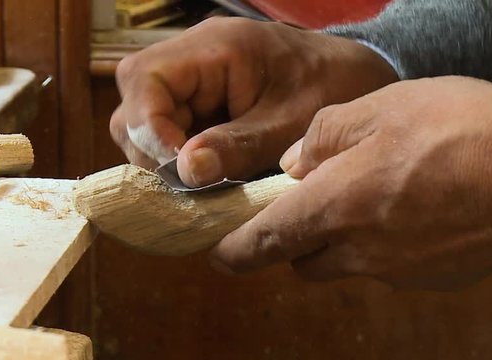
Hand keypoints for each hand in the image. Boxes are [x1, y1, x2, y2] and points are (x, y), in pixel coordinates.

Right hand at [110, 17, 395, 186]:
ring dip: (166, 157)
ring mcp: (197, 78)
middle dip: (152, 148)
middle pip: (136, 101)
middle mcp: (195, 56)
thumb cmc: (332, 87)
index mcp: (217, 46)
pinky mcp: (204, 99)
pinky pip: (173, 129)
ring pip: (148, 120)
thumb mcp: (289, 124)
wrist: (354, 76)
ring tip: (201, 183)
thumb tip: (185, 172)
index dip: (148, 129)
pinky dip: (183, 157)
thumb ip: (238, 146)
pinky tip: (208, 176)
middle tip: (188, 185)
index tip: (180, 171)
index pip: (145, 79)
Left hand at [210, 76, 491, 289]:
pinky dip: (387, 242)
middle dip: (298, 237)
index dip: (235, 250)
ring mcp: (398, 271)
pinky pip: (390, 265)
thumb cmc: (455, 131)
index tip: (219, 253)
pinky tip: (416, 207)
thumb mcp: (378, 107)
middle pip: (304, 260)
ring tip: (377, 194)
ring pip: (348, 263)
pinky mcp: (432, 278)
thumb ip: (323, 137)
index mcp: (335, 209)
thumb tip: (294, 165)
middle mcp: (359, 251)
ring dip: (344, 238)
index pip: (264, 243)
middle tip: (318, 200)